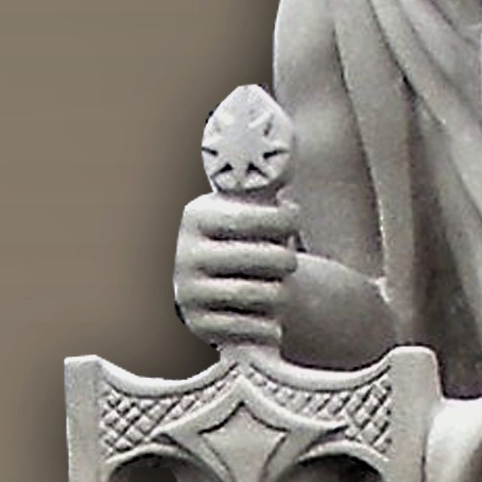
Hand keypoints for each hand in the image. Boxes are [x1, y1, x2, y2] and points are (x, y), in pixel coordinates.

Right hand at [174, 189, 300, 348]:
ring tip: (284, 288)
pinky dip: (267, 327)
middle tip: (291, 260)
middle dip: (284, 259)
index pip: (248, 218)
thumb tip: (285, 153)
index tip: (295, 217)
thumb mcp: (250, 204)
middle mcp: (185, 254)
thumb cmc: (246, 235)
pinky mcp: (198, 325)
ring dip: (279, 293)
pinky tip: (275, 323)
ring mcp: (189, 292)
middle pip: (256, 258)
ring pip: (256, 294)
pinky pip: (246, 328)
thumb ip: (267, 182)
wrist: (218, 283)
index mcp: (196, 216)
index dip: (281, 218)